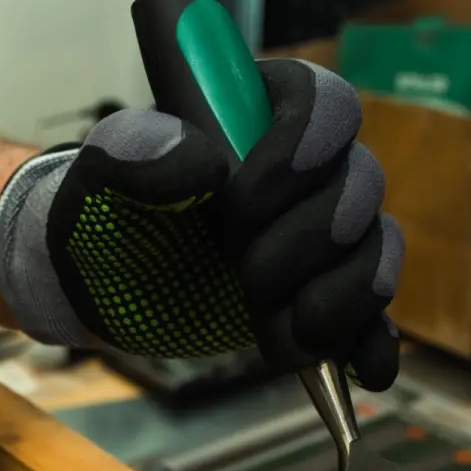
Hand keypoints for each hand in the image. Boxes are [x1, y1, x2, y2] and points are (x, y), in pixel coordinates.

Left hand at [0, 59, 402, 388]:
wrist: (95, 286)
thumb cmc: (100, 211)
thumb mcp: (99, 174)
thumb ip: (135, 150)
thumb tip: (205, 161)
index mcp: (257, 114)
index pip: (324, 100)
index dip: (303, 145)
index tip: (242, 199)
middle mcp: (305, 168)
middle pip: (361, 181)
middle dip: (307, 238)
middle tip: (242, 273)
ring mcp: (319, 235)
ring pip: (375, 248)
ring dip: (336, 297)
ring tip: (276, 333)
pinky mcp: (320, 296)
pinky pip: (372, 314)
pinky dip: (371, 342)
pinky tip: (363, 370)